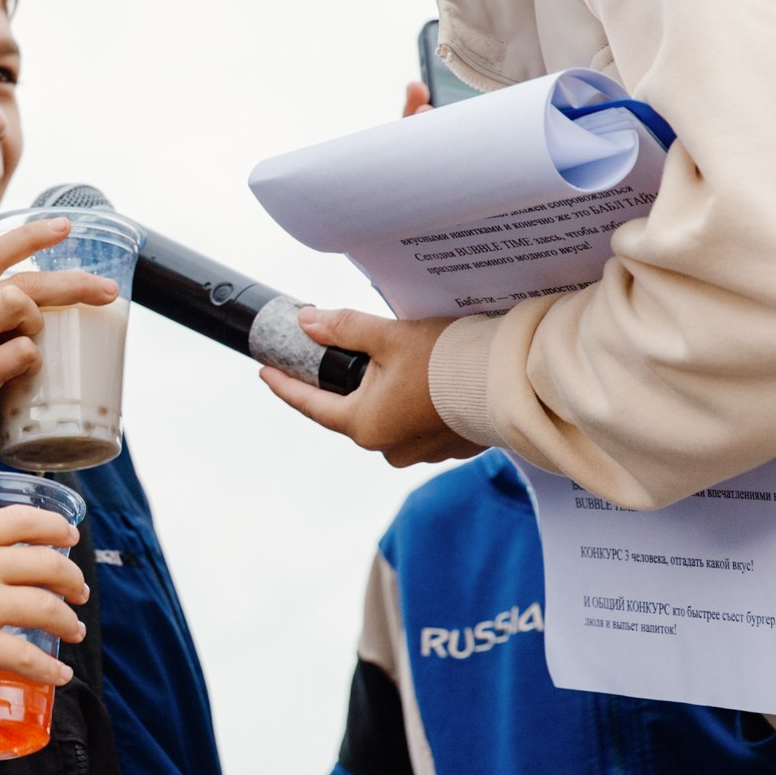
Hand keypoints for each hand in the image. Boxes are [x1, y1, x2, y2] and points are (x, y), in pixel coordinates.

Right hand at [0, 218, 119, 411]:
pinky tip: (21, 375)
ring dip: (37, 324)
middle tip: (106, 290)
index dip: (30, 236)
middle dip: (70, 284)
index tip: (66, 226)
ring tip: (29, 346)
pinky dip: (32, 362)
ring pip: (17, 304)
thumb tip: (53, 289)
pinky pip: (21, 353)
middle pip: (20, 282)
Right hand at [0, 505, 89, 685]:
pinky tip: (62, 675)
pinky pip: (27, 659)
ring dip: (68, 621)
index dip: (52, 526)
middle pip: (45, 565)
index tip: (68, 536)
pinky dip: (50, 668)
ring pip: (45, 609)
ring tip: (76, 629)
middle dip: (70, 578)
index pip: (20, 520)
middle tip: (79, 591)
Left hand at [260, 307, 484, 467]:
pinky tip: (424, 380)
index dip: (286, 386)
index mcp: (366, 425)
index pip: (312, 406)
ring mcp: (421, 452)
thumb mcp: (387, 337)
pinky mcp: (449, 446)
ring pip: (387, 417)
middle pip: (351, 411)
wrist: (509, 380)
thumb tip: (308, 322)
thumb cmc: (449, 362)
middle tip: (334, 355)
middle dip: (344, 384)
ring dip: (383, 393)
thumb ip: (343, 329)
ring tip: (393, 362)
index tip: (266, 372)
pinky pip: (418, 423)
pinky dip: (414, 403)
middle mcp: (389, 447)